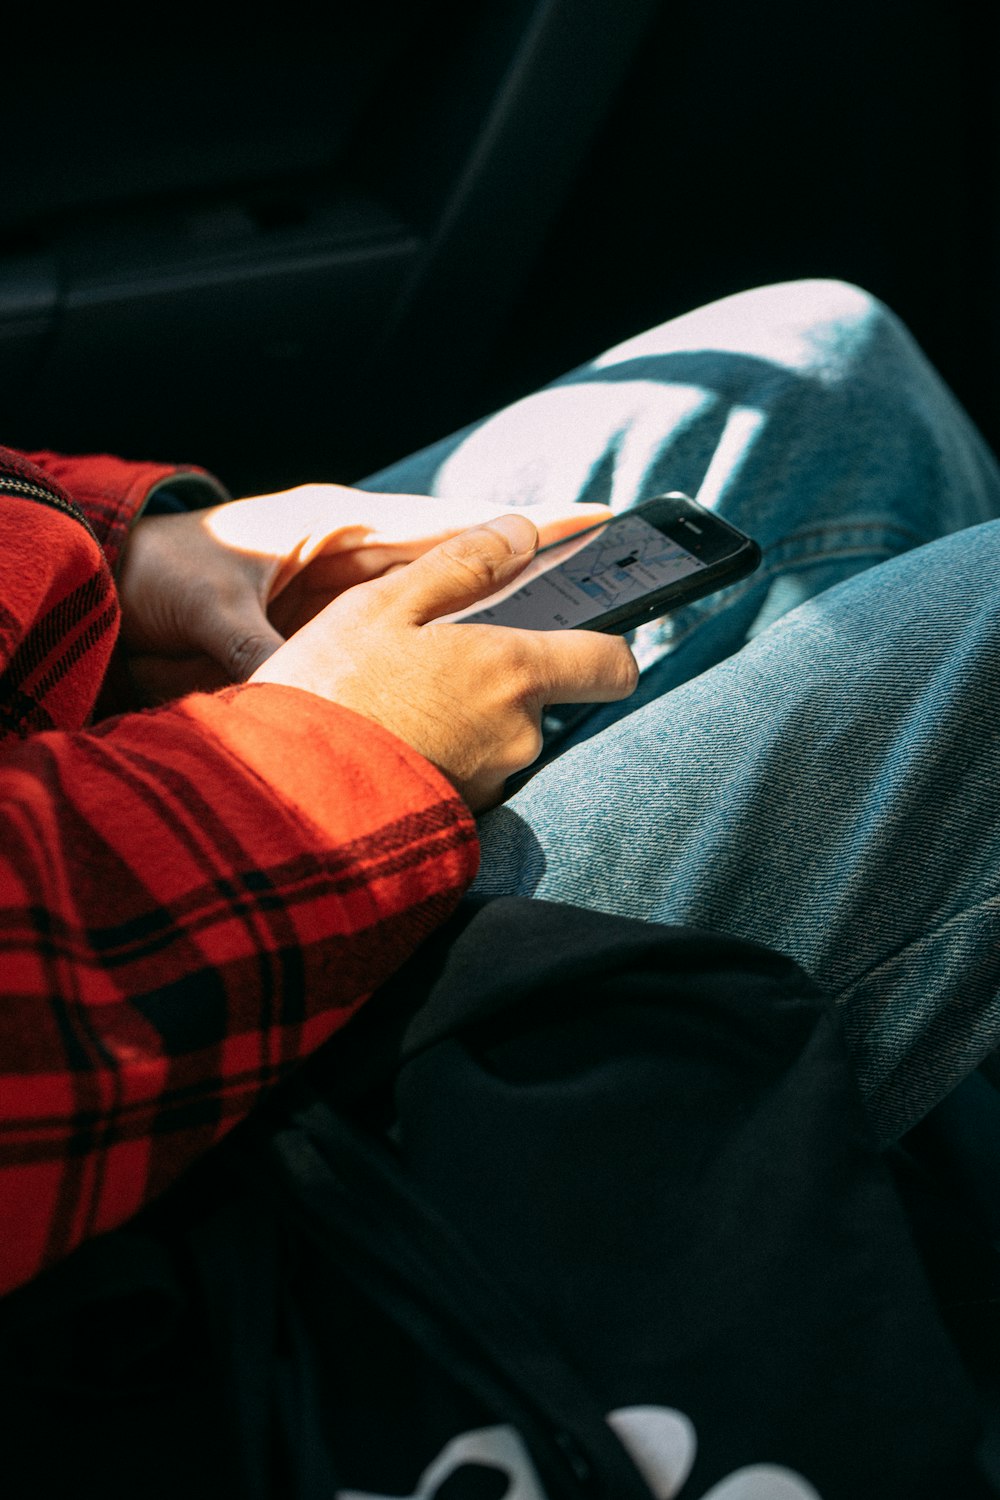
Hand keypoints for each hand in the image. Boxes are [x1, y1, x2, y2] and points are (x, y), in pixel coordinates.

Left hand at [117, 484, 613, 704]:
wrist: (116, 579)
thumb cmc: (161, 571)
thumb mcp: (209, 603)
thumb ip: (256, 648)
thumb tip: (292, 697)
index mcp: (340, 527)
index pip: (452, 524)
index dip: (525, 525)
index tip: (595, 521)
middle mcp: (359, 557)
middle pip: (467, 565)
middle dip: (536, 573)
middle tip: (611, 587)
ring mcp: (353, 594)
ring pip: (445, 608)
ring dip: (499, 621)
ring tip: (570, 643)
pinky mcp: (338, 630)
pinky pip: (408, 642)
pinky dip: (445, 658)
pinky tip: (484, 685)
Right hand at [250, 512, 638, 810]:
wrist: (282, 800)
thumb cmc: (329, 692)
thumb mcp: (383, 604)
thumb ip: (461, 563)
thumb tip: (520, 531)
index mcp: (513, 671)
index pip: (612, 664)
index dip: (602, 645)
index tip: (576, 632)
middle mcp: (519, 735)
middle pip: (542, 698)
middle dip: (500, 679)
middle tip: (429, 662)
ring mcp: (492, 783)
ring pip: (500, 737)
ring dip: (465, 717)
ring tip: (396, 704)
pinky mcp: (461, 820)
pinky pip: (468, 774)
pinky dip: (441, 755)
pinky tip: (390, 742)